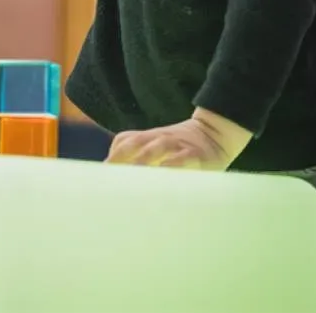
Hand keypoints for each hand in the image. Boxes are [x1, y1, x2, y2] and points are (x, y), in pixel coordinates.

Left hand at [105, 110, 250, 170]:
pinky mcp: (196, 155)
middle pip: (136, 141)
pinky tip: (165, 175)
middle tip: (110, 177)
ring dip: (144, 159)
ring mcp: (177, 144)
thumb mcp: (157, 149)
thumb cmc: (179, 150)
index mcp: (148, 137)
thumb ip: (138, 158)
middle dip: (121, 156)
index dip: (113, 156)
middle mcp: (159, 138)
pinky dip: (173, 165)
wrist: (214, 134)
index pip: (125, 140)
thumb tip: (114, 180)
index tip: (101, 175)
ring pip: (158, 146)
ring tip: (133, 176)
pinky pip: (183, 158)